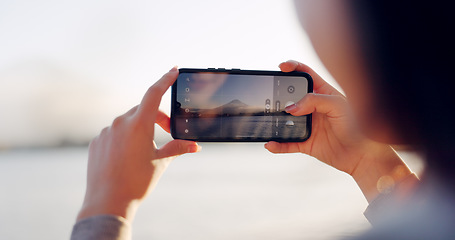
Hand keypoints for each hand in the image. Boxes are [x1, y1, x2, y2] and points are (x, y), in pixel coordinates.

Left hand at [77, 67, 200, 221]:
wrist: (107, 202)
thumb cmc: (136, 182)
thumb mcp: (160, 163)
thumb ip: (178, 148)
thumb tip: (195, 146)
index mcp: (138, 124)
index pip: (154, 94)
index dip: (165, 80)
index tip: (173, 70)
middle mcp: (119, 123)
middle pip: (143, 110)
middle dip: (158, 118)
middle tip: (168, 132)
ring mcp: (105, 132)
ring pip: (128, 122)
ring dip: (140, 129)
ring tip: (144, 152)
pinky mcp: (96, 142)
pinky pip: (114, 133)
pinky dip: (125, 139)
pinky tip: (127, 157)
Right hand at [265, 60, 413, 201]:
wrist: (364, 156)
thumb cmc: (358, 126)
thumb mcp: (339, 106)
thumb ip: (315, 101)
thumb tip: (292, 107)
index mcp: (323, 93)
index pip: (305, 74)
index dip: (293, 68)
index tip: (281, 67)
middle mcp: (314, 108)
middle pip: (291, 97)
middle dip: (279, 94)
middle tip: (273, 96)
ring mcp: (309, 125)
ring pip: (286, 120)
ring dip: (275, 120)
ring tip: (267, 119)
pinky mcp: (306, 143)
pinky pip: (288, 143)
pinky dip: (278, 145)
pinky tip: (271, 144)